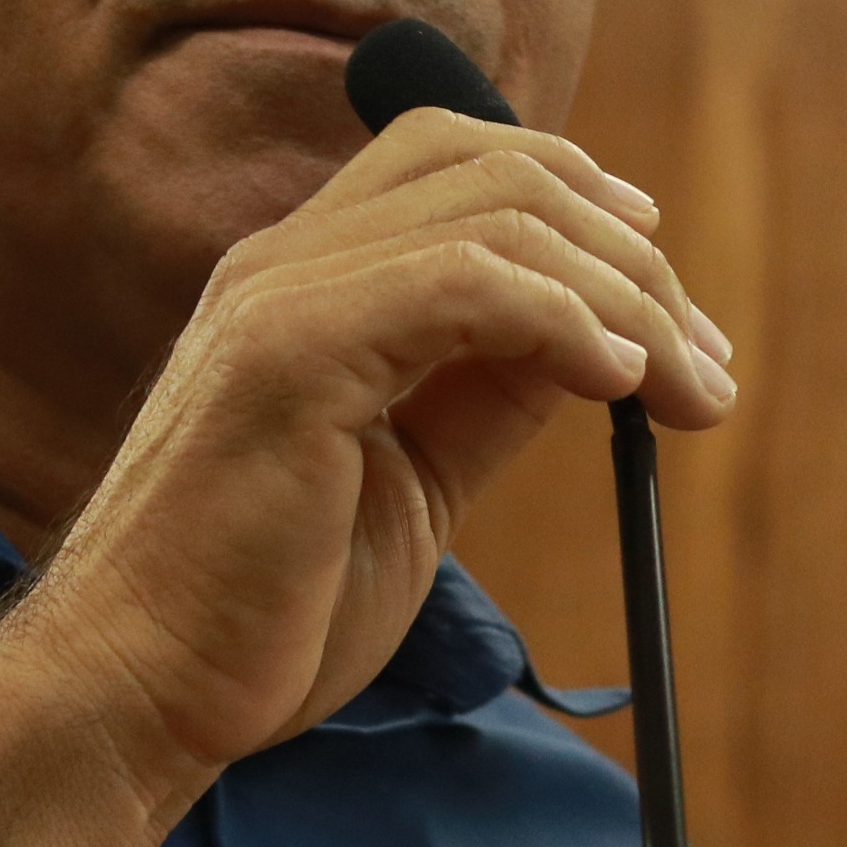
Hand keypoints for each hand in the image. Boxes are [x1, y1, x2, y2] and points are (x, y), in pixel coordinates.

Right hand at [6, 111, 737, 798]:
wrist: (141, 691)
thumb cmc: (267, 608)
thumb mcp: (414, 481)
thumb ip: (487, 395)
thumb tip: (600, 342)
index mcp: (303, 278)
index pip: (457, 155)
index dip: (582, 203)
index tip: (667, 304)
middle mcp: (285, 261)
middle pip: (499, 167)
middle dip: (631, 258)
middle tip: (705, 368)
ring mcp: (279, 297)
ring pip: (499, 216)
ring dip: (627, 299)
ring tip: (687, 392)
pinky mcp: (288, 357)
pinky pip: (463, 283)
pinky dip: (565, 319)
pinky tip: (617, 383)